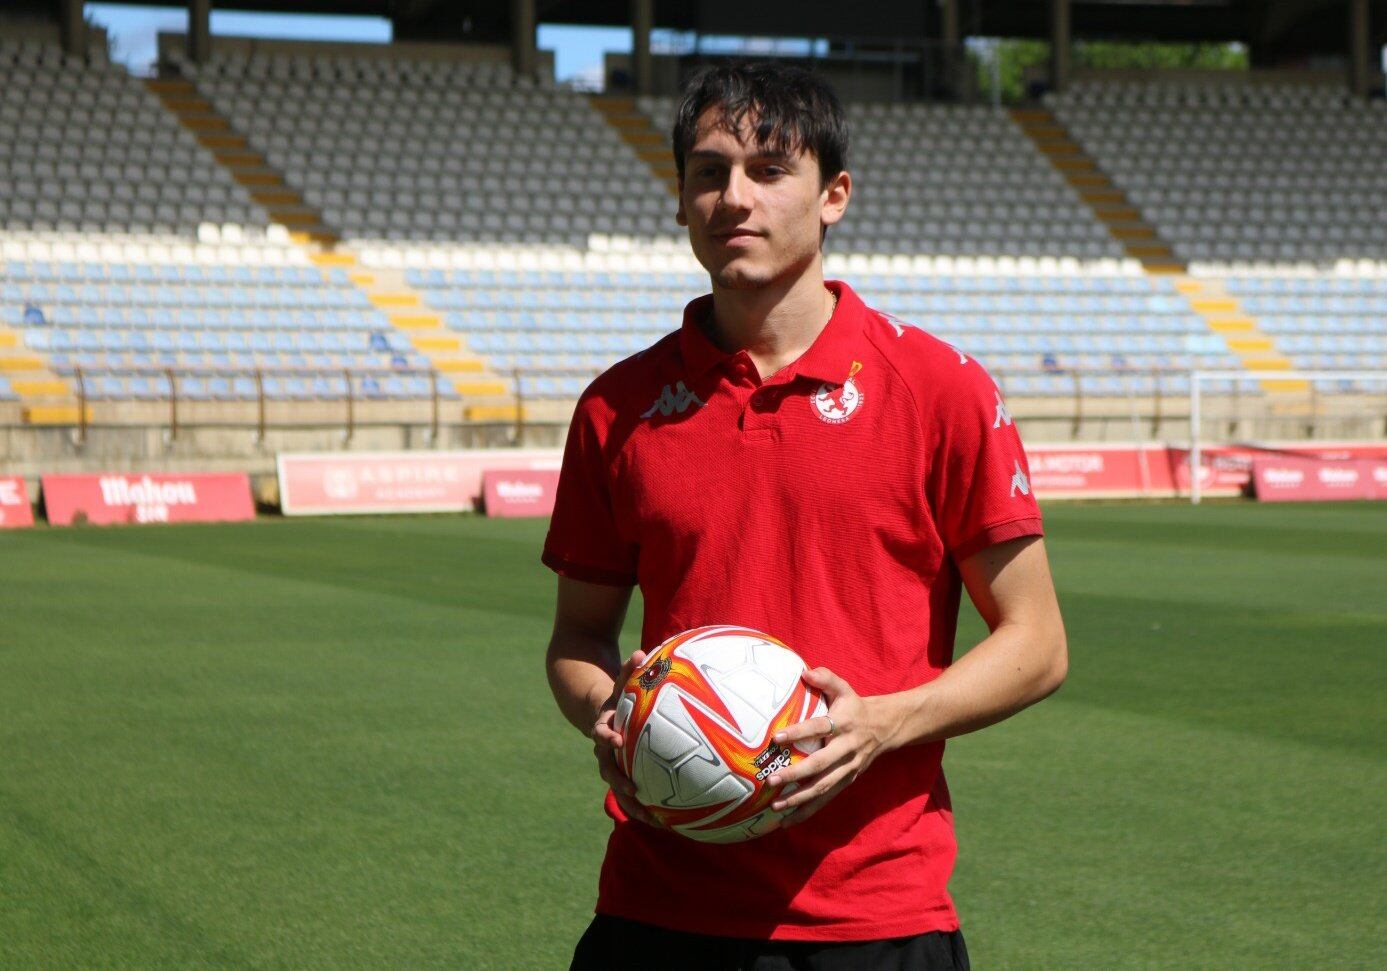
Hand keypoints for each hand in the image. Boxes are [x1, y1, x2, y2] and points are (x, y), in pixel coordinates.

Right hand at [591, 649, 663, 827]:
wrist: (600, 713)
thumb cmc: (618, 696)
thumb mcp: (620, 681)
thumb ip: (628, 669)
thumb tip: (640, 652)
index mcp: (604, 727)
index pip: (601, 733)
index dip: (607, 736)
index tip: (617, 740)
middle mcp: (605, 750)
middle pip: (607, 770)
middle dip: (619, 781)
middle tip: (633, 790)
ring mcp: (612, 765)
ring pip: (619, 789)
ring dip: (633, 805)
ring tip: (653, 821)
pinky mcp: (623, 775)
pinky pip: (632, 795)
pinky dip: (644, 808)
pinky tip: (666, 822)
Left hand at [765, 666, 896, 826]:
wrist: (887, 728)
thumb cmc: (856, 707)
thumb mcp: (845, 688)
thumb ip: (826, 678)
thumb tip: (804, 672)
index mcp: (844, 723)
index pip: (819, 727)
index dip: (798, 732)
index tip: (775, 738)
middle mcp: (847, 748)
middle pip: (820, 765)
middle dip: (795, 775)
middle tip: (771, 781)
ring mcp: (849, 768)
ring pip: (824, 788)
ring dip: (800, 800)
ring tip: (776, 808)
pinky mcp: (848, 781)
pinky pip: (827, 798)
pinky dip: (808, 811)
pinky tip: (788, 821)